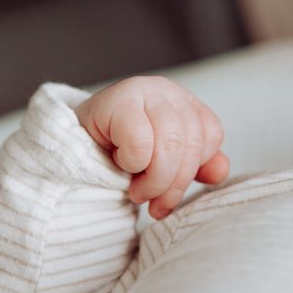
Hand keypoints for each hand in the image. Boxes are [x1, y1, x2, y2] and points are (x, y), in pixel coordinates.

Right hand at [75, 76, 228, 218]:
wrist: (71, 148)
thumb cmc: (120, 155)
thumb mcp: (163, 162)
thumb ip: (195, 164)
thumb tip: (220, 170)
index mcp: (183, 101)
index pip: (210, 134)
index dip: (193, 170)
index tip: (169, 193)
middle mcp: (166, 90)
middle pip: (192, 142)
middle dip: (173, 183)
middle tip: (154, 203)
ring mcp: (143, 90)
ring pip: (170, 143)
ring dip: (154, 180)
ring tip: (137, 192)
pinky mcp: (118, 100)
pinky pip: (140, 142)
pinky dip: (132, 163)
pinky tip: (119, 163)